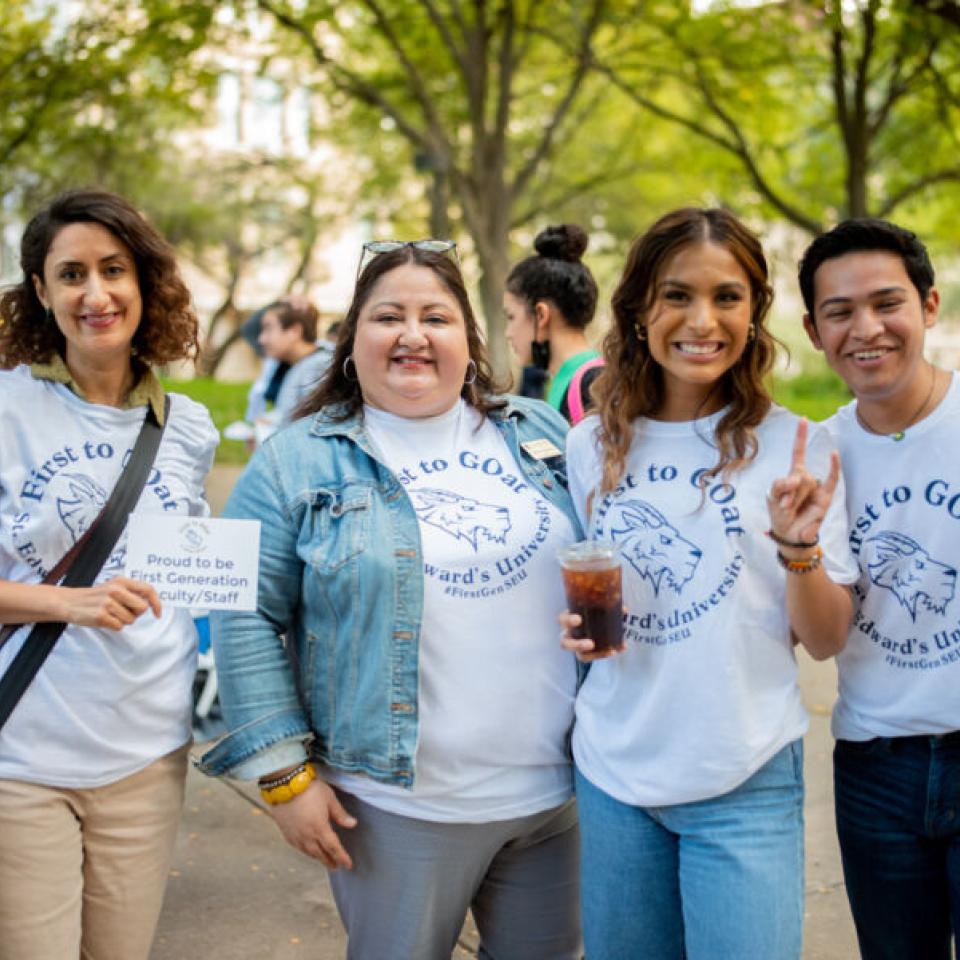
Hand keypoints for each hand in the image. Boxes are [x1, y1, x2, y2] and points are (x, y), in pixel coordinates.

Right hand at [58, 577, 160, 628]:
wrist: (70, 602)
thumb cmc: (97, 596)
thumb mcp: (114, 587)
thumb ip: (132, 592)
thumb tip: (150, 604)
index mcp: (121, 581)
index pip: (148, 590)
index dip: (156, 603)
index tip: (158, 614)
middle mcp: (116, 590)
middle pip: (142, 608)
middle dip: (135, 614)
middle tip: (122, 611)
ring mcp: (107, 603)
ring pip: (130, 620)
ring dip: (123, 620)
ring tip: (110, 614)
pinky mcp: (100, 616)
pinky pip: (119, 627)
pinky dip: (114, 626)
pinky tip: (104, 619)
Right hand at [270, 779, 356, 869]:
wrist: (285, 784)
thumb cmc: (309, 788)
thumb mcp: (329, 798)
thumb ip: (340, 814)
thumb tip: (352, 824)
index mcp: (320, 828)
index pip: (333, 848)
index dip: (342, 857)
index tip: (348, 865)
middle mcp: (307, 836)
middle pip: (320, 853)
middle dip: (329, 861)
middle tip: (336, 866)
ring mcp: (295, 835)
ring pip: (308, 852)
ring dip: (317, 857)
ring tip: (324, 860)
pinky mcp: (286, 832)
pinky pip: (298, 847)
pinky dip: (306, 851)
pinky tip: (308, 850)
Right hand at [559, 610, 623, 662]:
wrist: (590, 623)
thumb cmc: (588, 612)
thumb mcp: (593, 607)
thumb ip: (606, 606)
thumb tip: (623, 610)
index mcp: (567, 619)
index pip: (562, 620)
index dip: (568, 620)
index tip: (579, 619)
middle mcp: (569, 634)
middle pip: (565, 642)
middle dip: (577, 644)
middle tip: (591, 644)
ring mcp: (577, 646)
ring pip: (579, 655)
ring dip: (594, 655)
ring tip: (610, 651)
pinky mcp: (586, 654)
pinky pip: (594, 657)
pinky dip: (606, 654)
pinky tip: (618, 649)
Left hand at [767, 418, 839, 549]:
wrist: (790, 535)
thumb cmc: (780, 514)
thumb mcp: (772, 498)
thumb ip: (779, 485)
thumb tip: (795, 479)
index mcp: (792, 476)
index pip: (798, 453)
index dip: (800, 437)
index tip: (803, 419)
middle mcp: (805, 479)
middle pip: (797, 475)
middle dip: (788, 491)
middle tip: (784, 506)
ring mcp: (816, 488)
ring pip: (805, 483)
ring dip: (795, 497)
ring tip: (790, 509)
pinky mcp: (825, 497)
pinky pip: (832, 480)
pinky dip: (833, 467)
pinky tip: (834, 454)